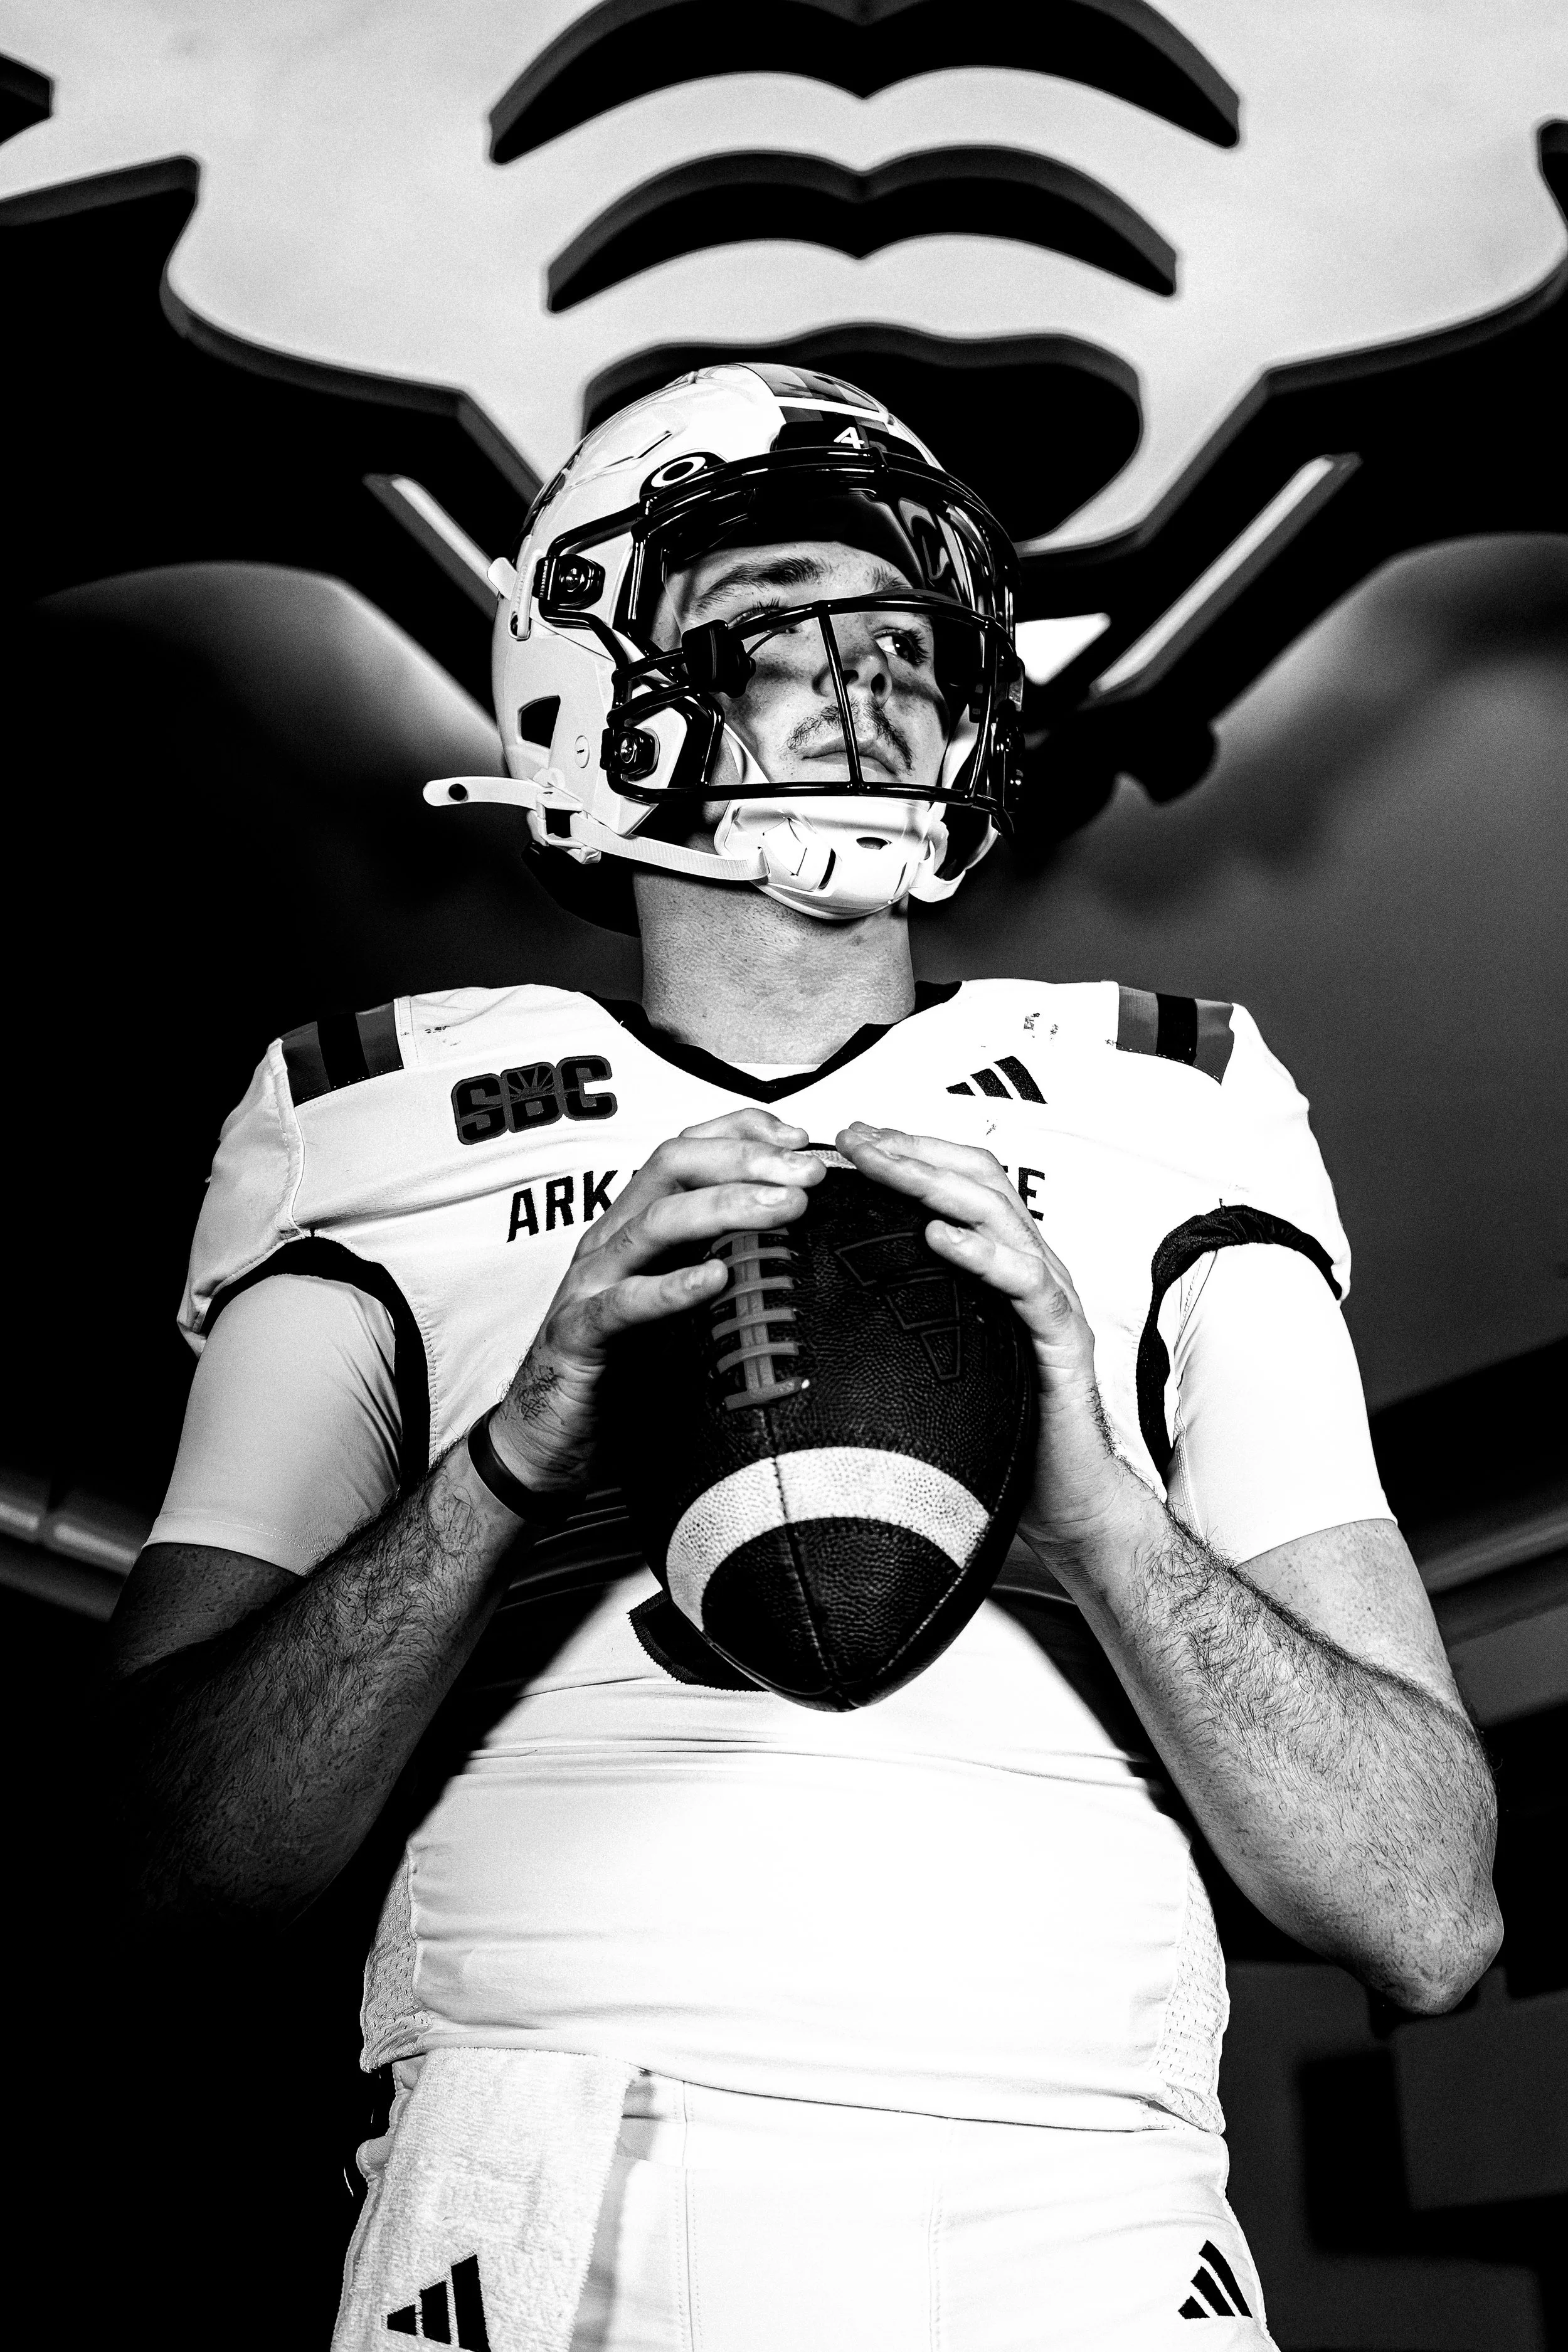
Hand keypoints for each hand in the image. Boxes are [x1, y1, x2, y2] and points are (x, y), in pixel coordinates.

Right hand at [489, 1110, 824, 1491]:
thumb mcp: (682, 1302)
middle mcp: (613, 1240)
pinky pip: (624, 1304)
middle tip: (806, 1175)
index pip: (688, 1148)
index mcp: (638, 1224)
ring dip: (723, 1206)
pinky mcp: (578, 1334)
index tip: (802, 1140)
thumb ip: (726, 1266)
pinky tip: (714, 1279)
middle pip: (673, 1166)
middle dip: (744, 1160)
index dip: (743, 1132)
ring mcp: (591, 1283)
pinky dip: (671, 1287)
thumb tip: (801, 1243)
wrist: (550, 1434)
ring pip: (654, 1221)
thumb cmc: (624, 1366)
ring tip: (781, 1209)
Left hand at [836, 1122, 1133, 1559]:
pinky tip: (942, 1237)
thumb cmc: (1005, 1428)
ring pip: (998, 1213)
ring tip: (884, 1165)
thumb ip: (907, 1320)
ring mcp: (1049, 1298)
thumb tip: (832, 1302)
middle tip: (853, 1140)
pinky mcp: (1062, 1336)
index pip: (958, 1184)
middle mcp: (1029, 1268)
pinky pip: (1026, 1281)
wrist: (1066, 1494)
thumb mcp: (942, 1359)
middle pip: (976, 1179)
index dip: (907, 1153)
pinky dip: (983, 1252)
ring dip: (935, 1181)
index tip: (849, 1142)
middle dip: (911, 1150)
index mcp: (1000, 1268)